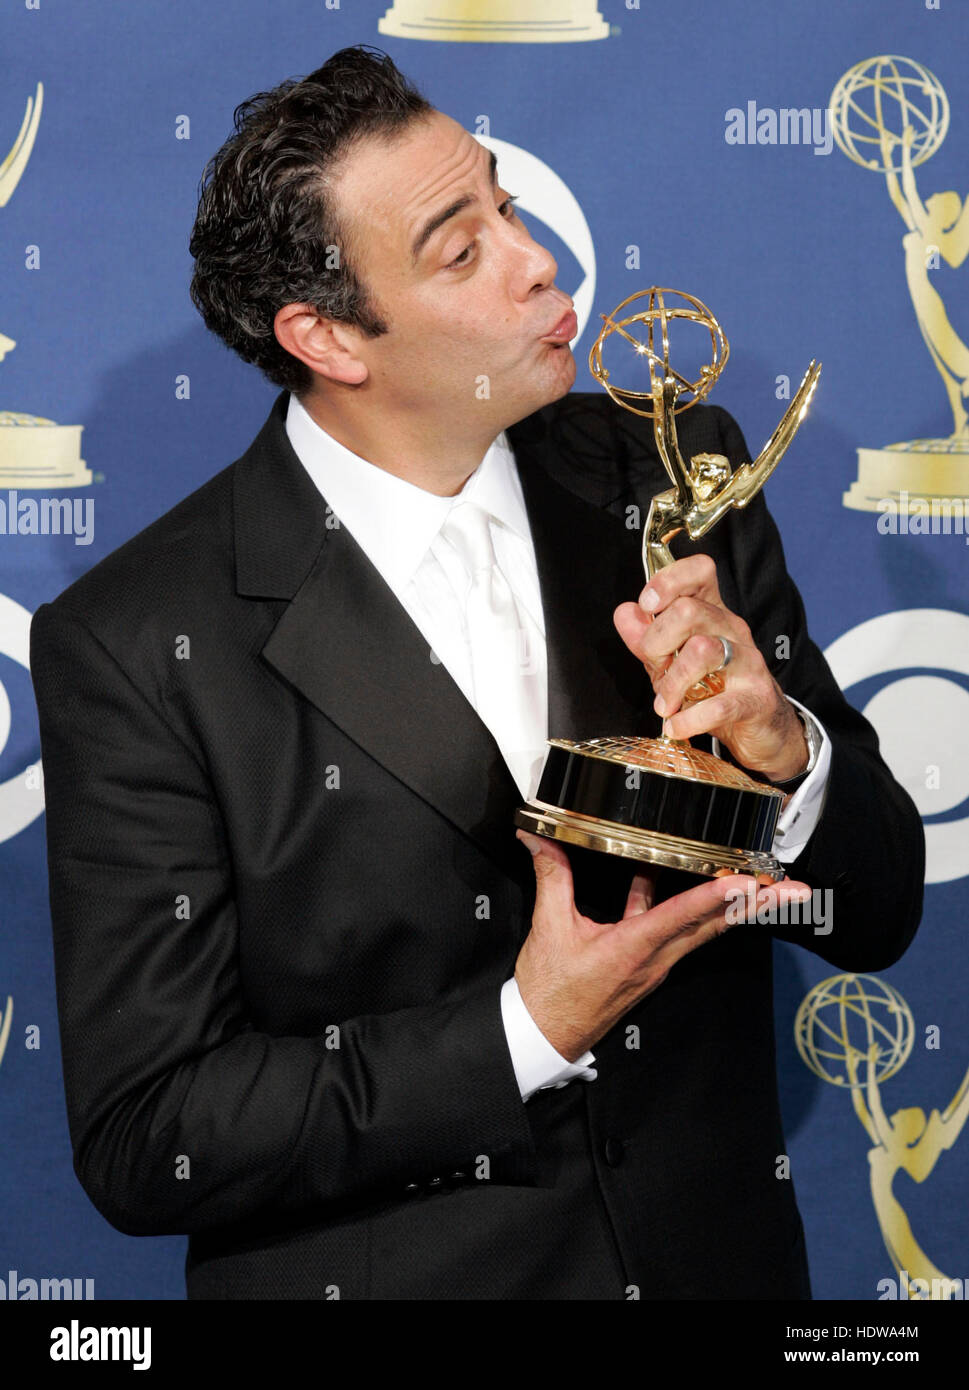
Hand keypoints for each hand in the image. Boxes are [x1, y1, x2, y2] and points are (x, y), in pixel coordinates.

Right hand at [514, 829, 811, 1060]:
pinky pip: (682, 930)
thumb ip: (552, 878)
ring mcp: (656, 963)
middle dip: (758, 907)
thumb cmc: (550, 992)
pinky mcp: (649, 964)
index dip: (716, 896)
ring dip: (742, 908)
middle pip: (716, 925)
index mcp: (632, 949)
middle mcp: (655, 958)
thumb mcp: (549, 929)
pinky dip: (695, 907)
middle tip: (796, 891)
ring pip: (707, 929)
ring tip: (774, 889)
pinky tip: (690, 881)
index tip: (749, 881)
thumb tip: (540, 839)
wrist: (546, 1034)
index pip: (682, 916)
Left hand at [613, 553, 808, 781]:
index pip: (701, 570)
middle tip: (656, 667)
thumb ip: (645, 636)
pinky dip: (688, 720)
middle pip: (689, 610)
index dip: (668, 581)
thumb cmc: (714, 686)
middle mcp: (733, 630)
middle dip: (657, 642)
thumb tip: (624, 612)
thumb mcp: (671, 658)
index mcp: (713, 611)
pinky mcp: (755, 699)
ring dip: (672, 682)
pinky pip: (718, 706)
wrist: (760, 727)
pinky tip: (675, 726)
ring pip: (703, 650)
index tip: (647, 605)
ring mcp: (748, 663)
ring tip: (665, 705)